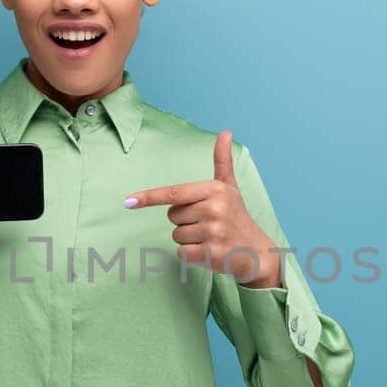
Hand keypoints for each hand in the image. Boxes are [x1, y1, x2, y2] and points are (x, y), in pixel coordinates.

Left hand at [124, 130, 279, 286]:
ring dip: (188, 239)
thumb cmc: (237, 216)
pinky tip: (209, 251)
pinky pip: (182, 253)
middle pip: (172, 216)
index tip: (128, 201)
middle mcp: (214, 209)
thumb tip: (225, 132)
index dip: (149, 197)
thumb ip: (222, 161)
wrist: (258, 251)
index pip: (174, 193)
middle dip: (184, 221)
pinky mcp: (211, 254)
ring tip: (210, 237)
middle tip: (207, 223)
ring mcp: (213, 232)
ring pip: (176, 235)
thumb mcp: (230, 187)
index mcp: (214, 190)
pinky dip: (191, 255)